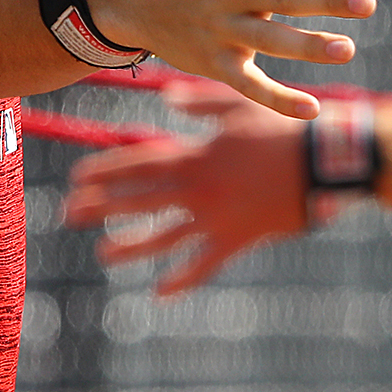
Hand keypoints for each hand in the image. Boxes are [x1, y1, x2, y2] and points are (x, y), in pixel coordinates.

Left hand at [62, 96, 309, 293]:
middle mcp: (197, 188)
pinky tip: (161, 293)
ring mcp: (215, 217)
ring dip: (131, 247)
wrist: (321, 162)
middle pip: (140, 199)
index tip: (76, 177)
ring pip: (164, 236)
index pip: (139, 163)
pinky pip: (203, 264)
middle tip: (70, 214)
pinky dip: (182, 279)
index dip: (105, 170)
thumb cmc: (281, 130)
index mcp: (195, 155)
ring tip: (104, 256)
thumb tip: (169, 98)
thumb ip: (201, 103)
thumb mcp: (239, 106)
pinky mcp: (236, 239)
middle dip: (102, 207)